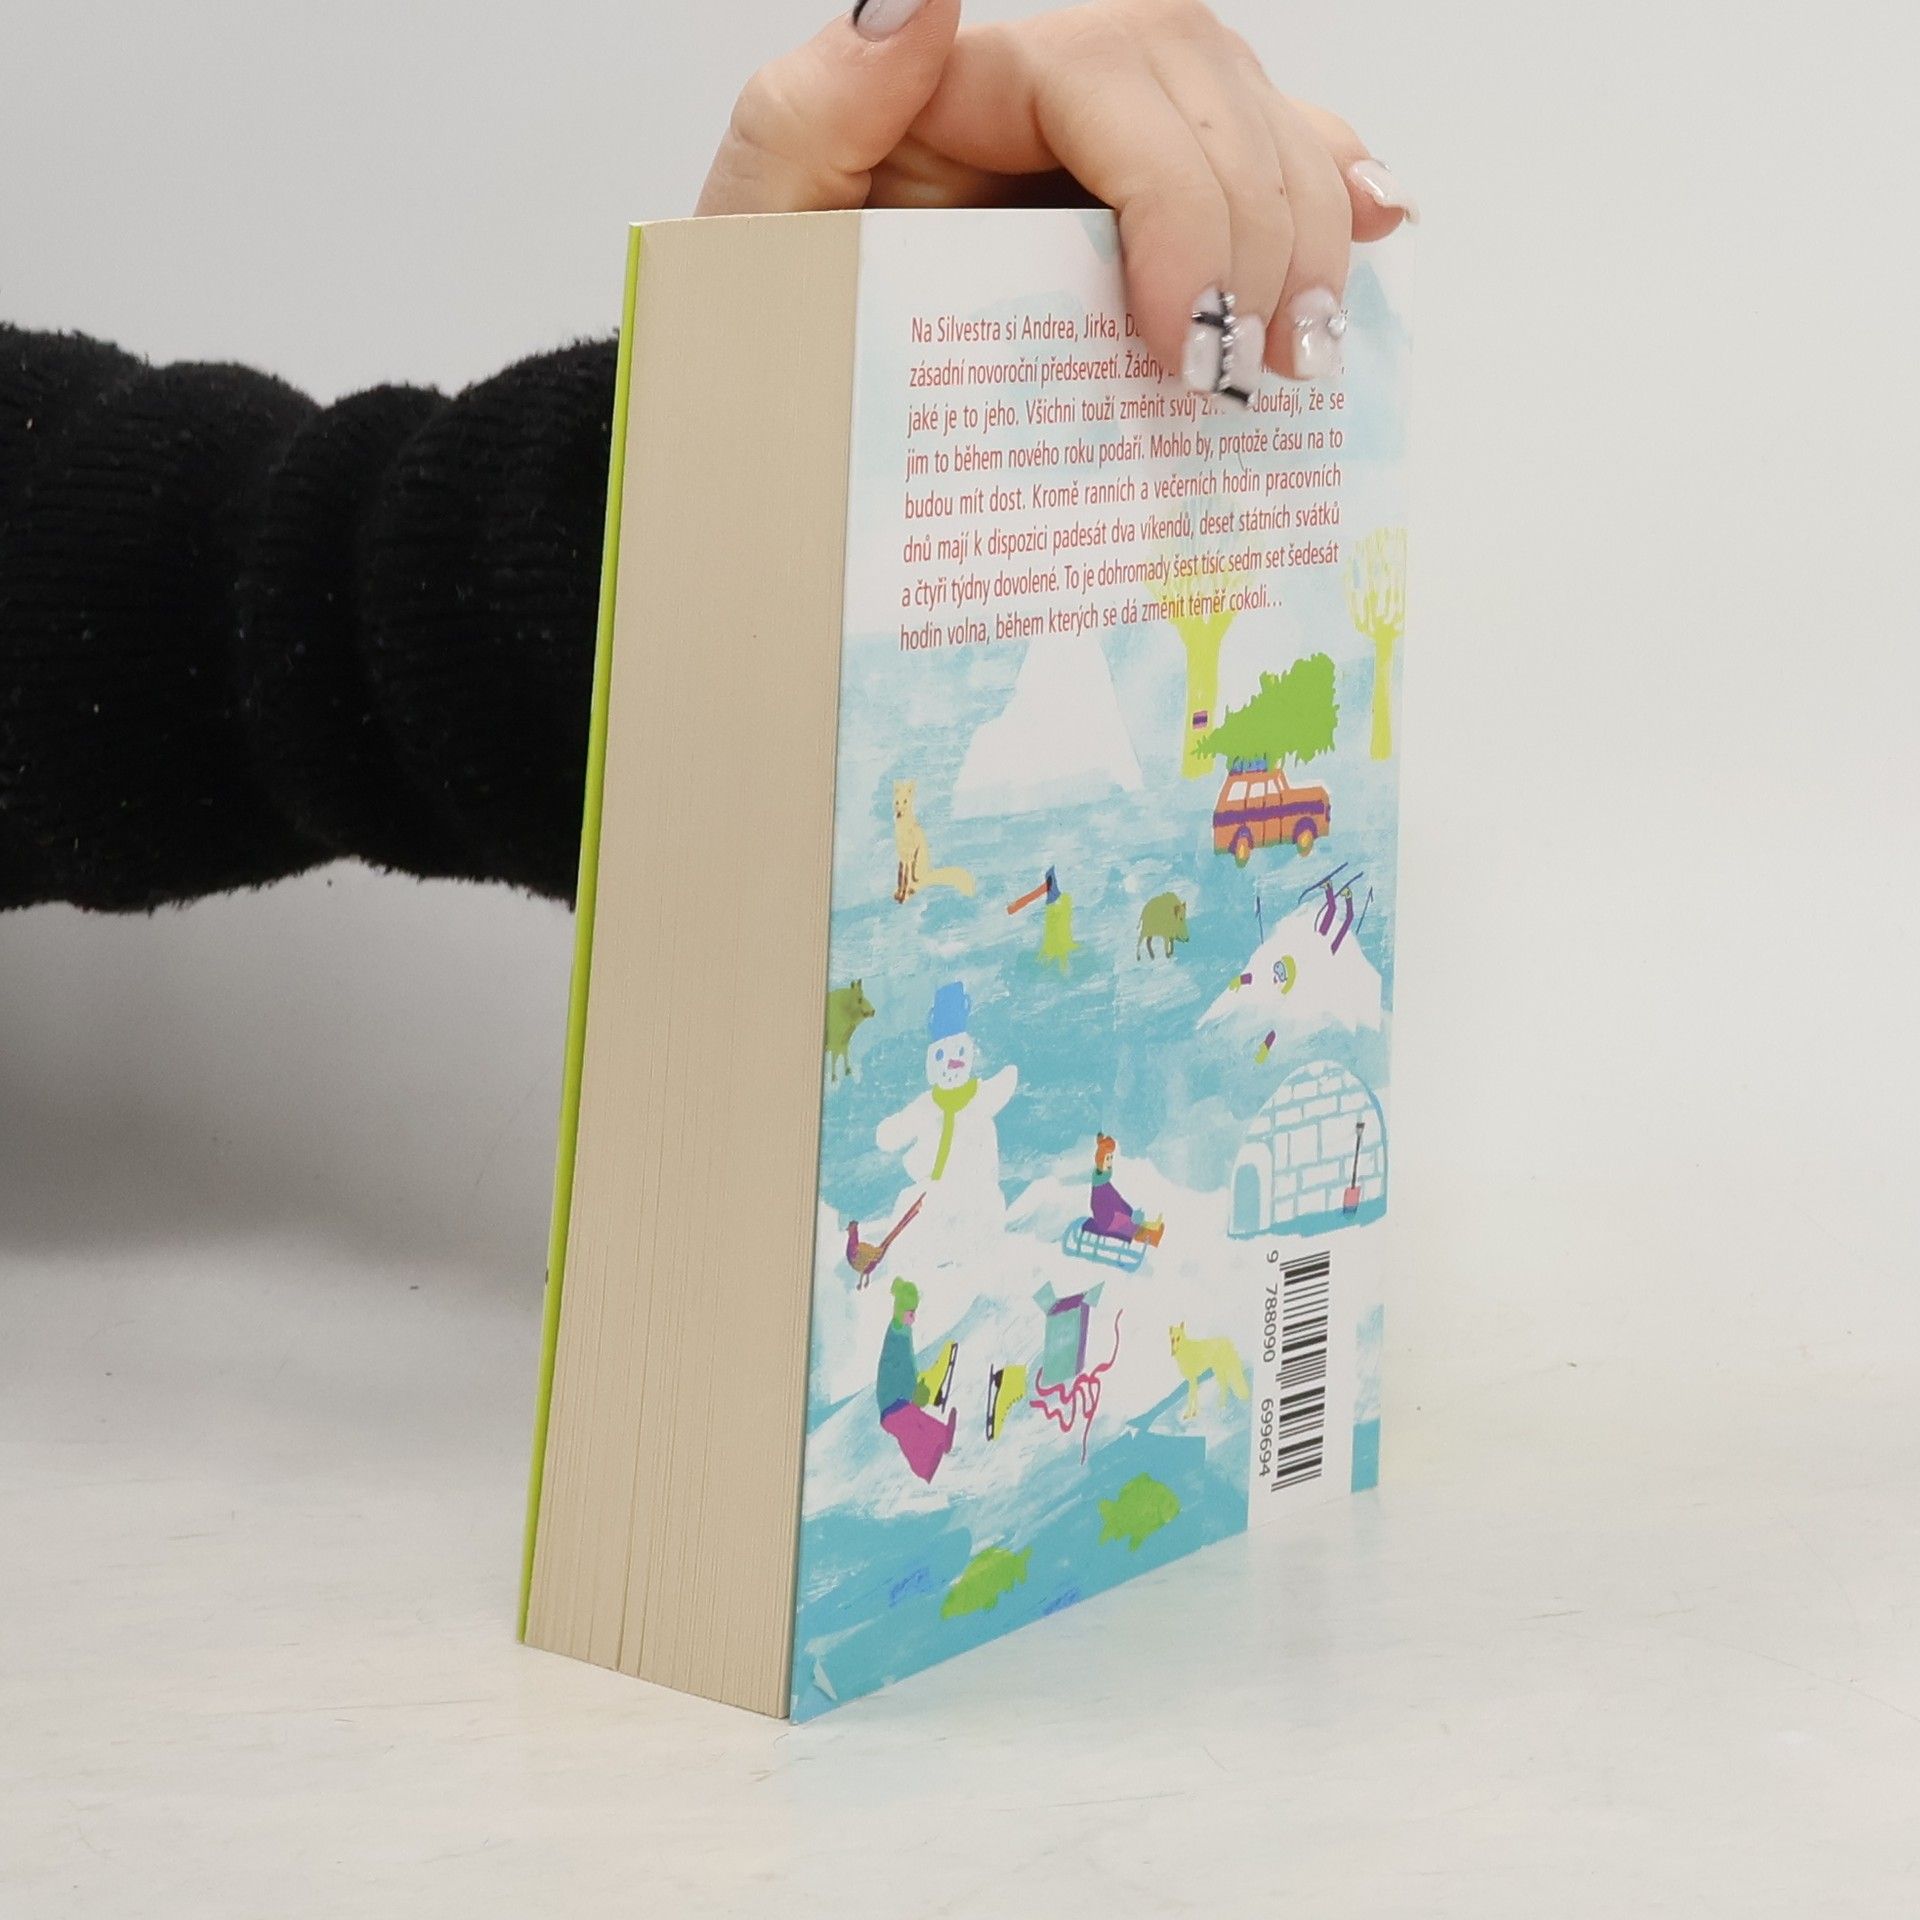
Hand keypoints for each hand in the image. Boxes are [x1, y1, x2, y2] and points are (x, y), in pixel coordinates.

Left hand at [698, 0, 1415, 390]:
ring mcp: (1116, 144)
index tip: (1177, 339)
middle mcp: (1058, 93)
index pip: (1120, 77)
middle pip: (1214, 92)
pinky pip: (1273, 155)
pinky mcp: (1153, 205)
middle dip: (1258, 232)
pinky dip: (1332, 187)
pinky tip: (1373, 227)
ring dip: (1310, 231)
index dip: (1177, 198)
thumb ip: (811, 109)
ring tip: (1298, 348)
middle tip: (1245, 373)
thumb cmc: (775, 327)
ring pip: (1264, 123)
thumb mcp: (758, 226)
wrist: (801, 404)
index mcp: (970, 81)